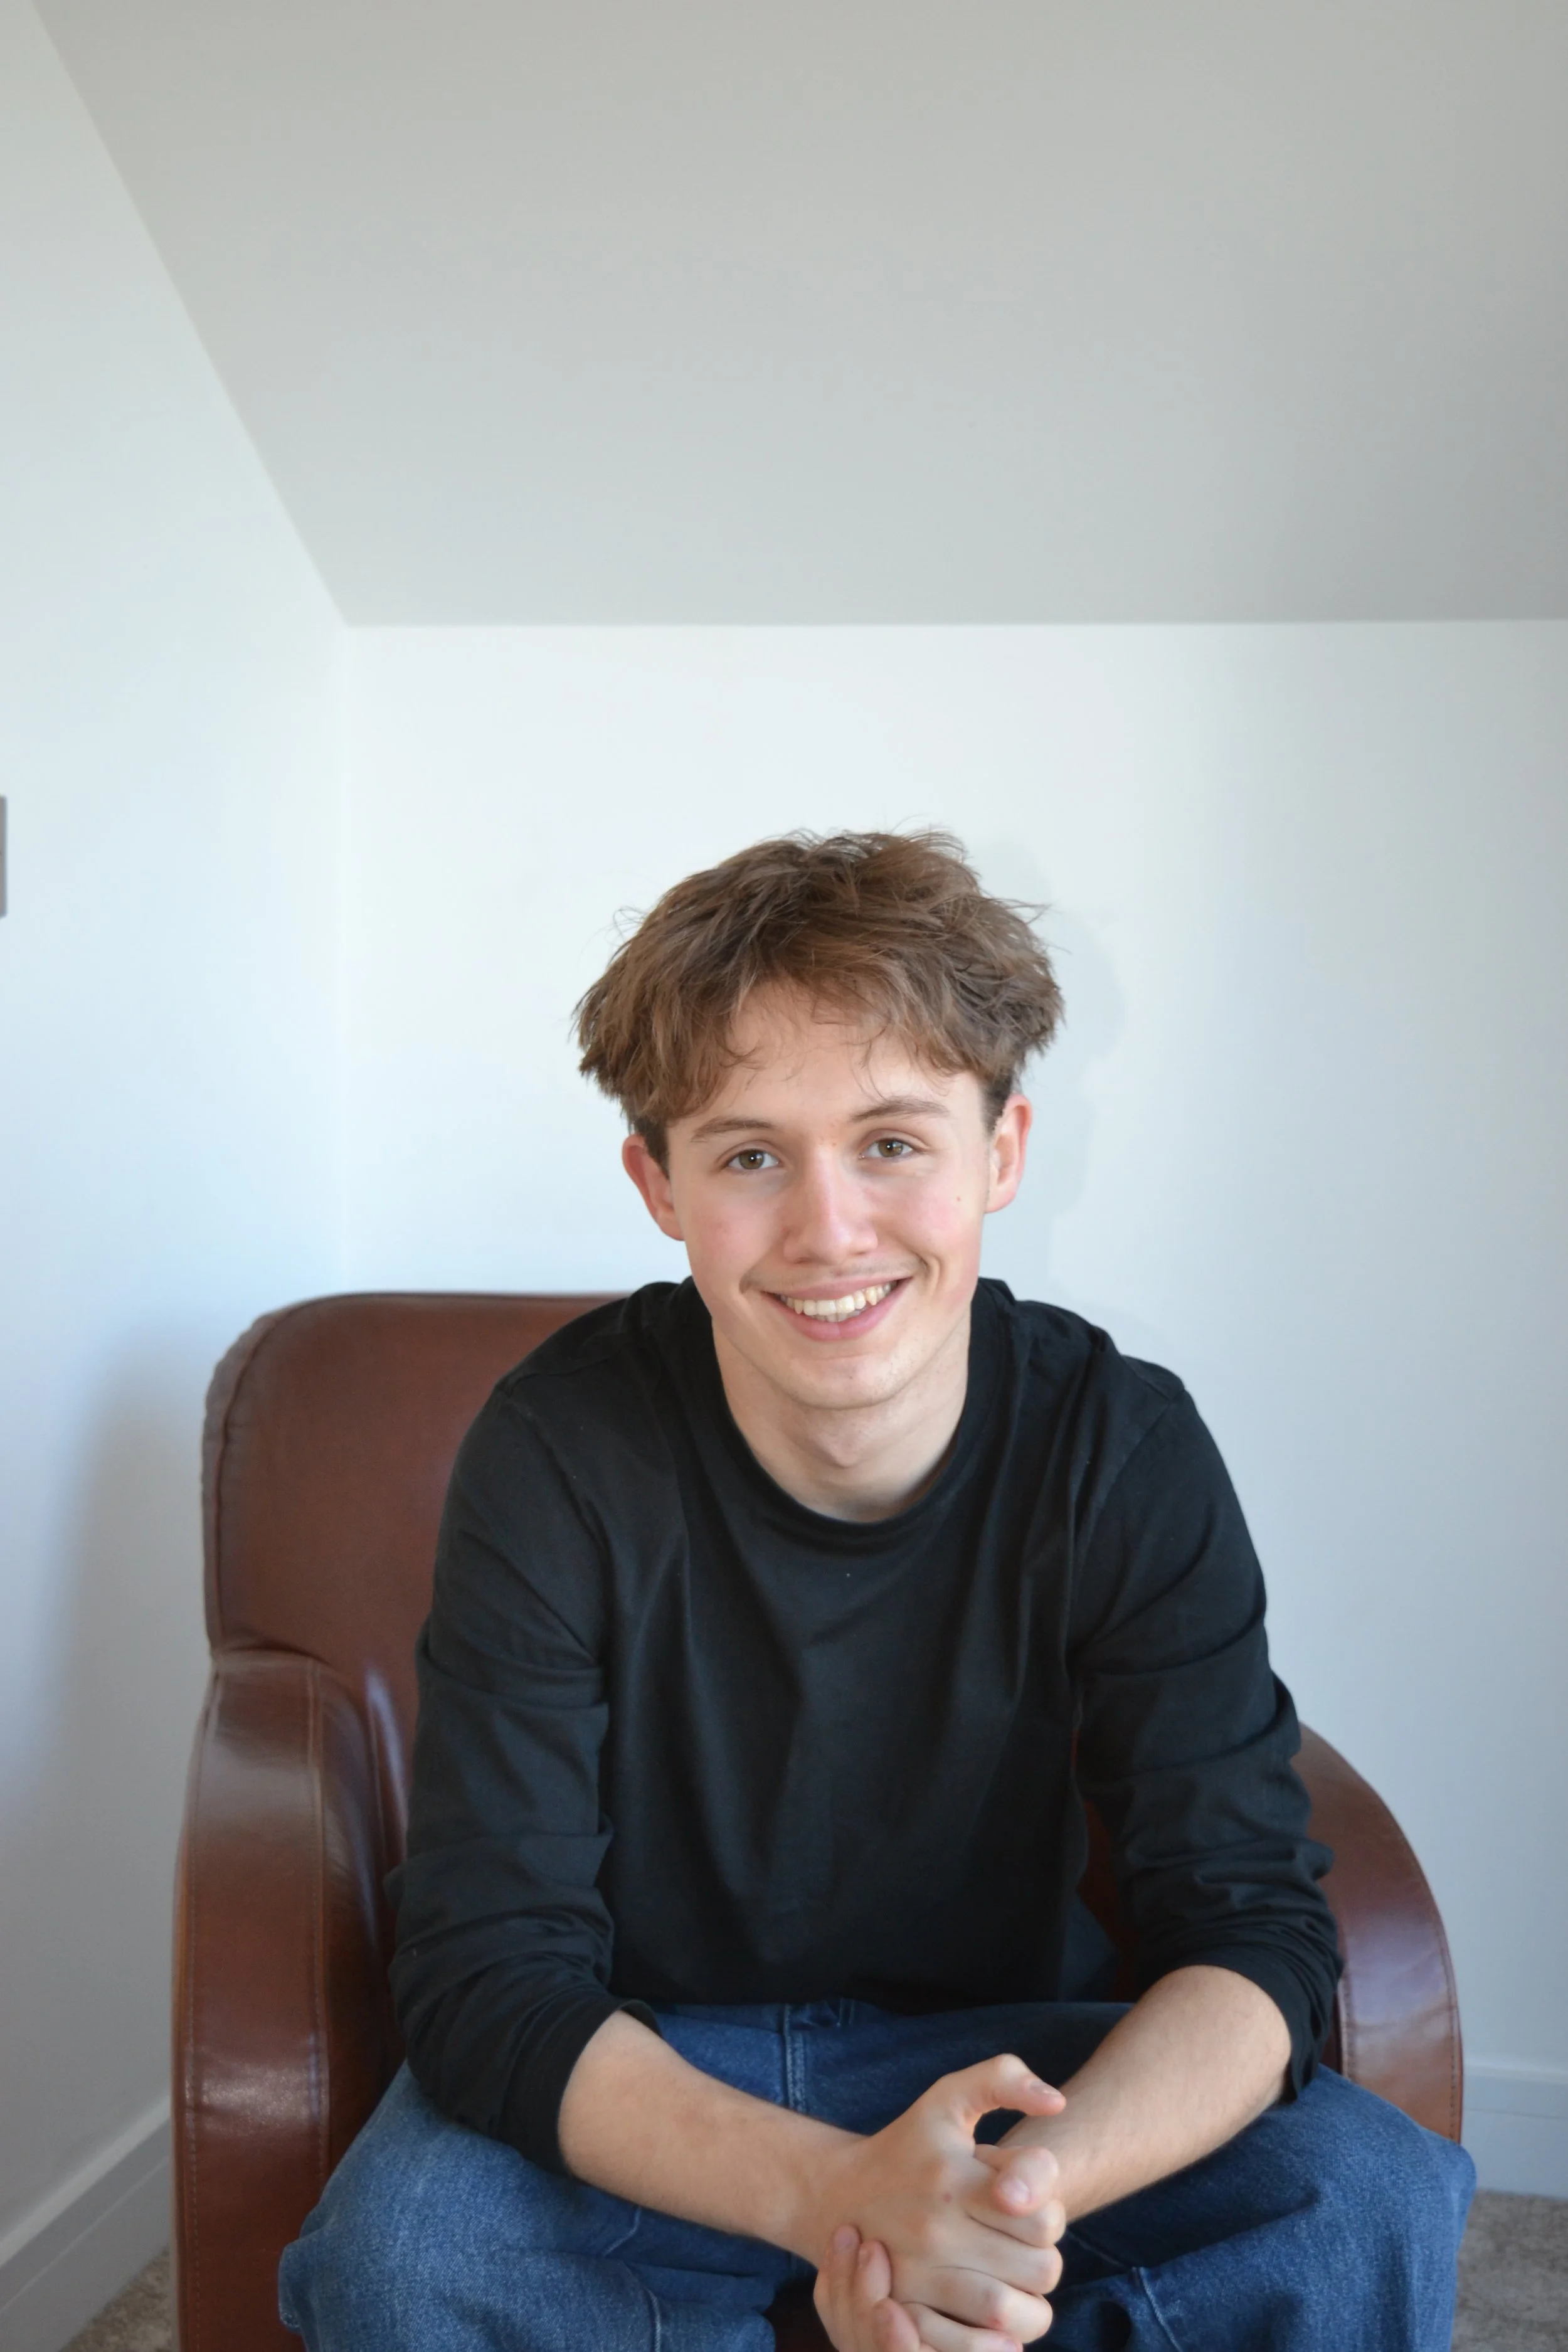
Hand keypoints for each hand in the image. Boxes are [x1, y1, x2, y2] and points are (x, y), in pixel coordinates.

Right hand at [804, 2055, 1067, 2350]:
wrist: (838, 2195)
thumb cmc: (909, 2145)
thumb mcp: (948, 2098)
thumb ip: (1004, 2078)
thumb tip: (1057, 2101)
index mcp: (952, 2177)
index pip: (1041, 2216)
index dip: (1050, 2212)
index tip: (1025, 2204)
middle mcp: (934, 2229)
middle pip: (1037, 2268)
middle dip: (1044, 2259)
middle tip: (1024, 2247)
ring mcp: (917, 2276)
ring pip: (1008, 2312)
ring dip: (1030, 2306)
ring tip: (1018, 2285)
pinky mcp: (904, 2311)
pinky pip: (968, 2346)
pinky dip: (995, 2344)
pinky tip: (1000, 2323)